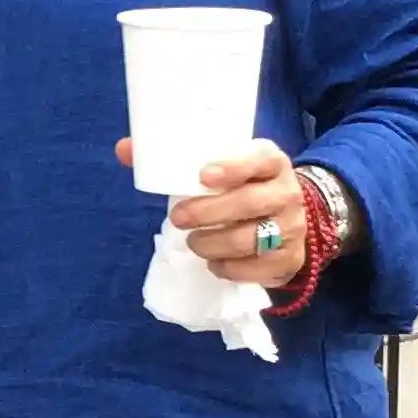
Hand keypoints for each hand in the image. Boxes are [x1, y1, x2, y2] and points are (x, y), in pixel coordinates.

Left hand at [118, 134, 309, 285]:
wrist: (286, 217)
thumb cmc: (242, 187)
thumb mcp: (222, 167)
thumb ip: (175, 158)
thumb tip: (124, 149)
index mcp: (271, 162)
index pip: (259, 159)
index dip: (233, 167)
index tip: (203, 175)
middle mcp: (287, 192)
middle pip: (250, 203)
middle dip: (209, 212)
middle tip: (178, 218)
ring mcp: (293, 227)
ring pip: (252, 238)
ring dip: (214, 244)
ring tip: (194, 243)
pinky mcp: (290, 258)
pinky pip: (258, 268)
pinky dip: (230, 268)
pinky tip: (214, 262)